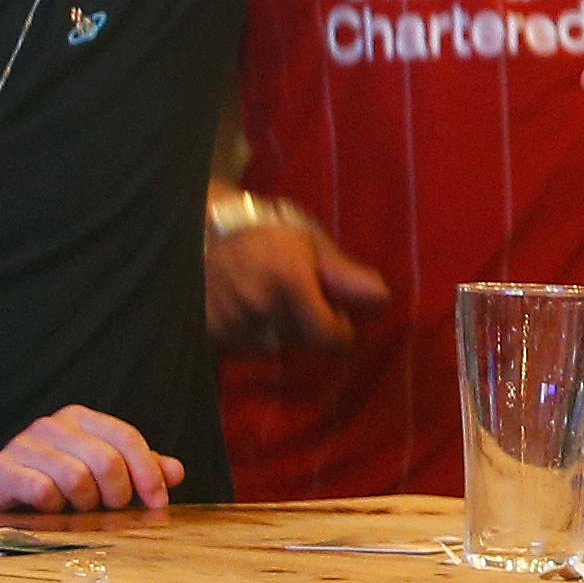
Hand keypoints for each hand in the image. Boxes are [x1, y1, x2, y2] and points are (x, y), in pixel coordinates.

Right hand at [0, 406, 180, 515]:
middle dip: (117, 494)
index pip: (127, 438)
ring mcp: (24, 443)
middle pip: (106, 460)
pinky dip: (53, 507)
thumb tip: (176, 472)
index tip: (159, 502)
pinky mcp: (1, 468)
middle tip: (110, 510)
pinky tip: (49, 510)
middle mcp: (53, 425)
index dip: (148, 472)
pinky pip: (43, 491)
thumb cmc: (53, 484)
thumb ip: (139, 470)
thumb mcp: (100, 475)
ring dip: (84, 503)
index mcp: (81, 419)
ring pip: (76, 477)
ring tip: (77, 509)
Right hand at [203, 200, 391, 354]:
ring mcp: (232, 324)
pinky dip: (255, 335)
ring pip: (277, 347)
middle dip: (313, 327)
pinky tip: (249, 308)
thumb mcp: (311, 243)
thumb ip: (345, 275)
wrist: (200, 232)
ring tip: (271, 298)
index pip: (330, 337)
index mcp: (290, 281)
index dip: (341, 331)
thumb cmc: (267, 233)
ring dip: (283, 332)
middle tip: (303, 300)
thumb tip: (382, 301)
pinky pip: (247, 350)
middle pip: (306, 343)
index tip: (340, 316)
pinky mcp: (211, 335)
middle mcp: (260, 307)